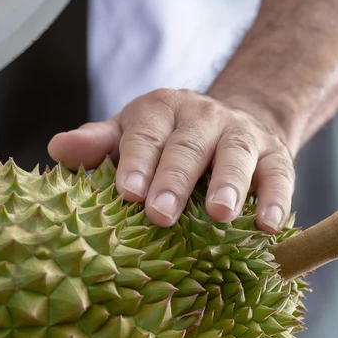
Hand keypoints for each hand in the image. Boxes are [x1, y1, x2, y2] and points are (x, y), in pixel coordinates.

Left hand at [47, 88, 294, 232]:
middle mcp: (203, 116)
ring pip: (236, 153)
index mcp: (161, 111)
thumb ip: (97, 145)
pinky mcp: (276, 156)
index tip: (128, 194)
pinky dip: (276, 199)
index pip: (145, 136)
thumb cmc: (167, 140)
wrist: (232, 121)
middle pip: (189, 145)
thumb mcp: (129, 134)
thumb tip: (58, 150)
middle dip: (175, 179)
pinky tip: (268, 226)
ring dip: (229, 183)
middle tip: (162, 214)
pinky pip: (279, 175)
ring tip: (221, 214)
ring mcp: (242, 134)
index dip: (137, 164)